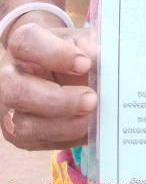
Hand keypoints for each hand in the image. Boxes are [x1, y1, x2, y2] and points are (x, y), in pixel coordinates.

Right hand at [0, 21, 97, 150]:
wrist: (58, 68)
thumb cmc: (69, 51)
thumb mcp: (81, 40)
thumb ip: (90, 45)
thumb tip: (98, 56)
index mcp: (22, 43)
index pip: (27, 42)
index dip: (56, 53)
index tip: (85, 63)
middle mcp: (8, 75)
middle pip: (17, 91)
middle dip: (58, 100)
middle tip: (92, 99)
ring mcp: (8, 107)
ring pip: (24, 125)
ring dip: (63, 125)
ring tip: (93, 117)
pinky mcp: (16, 133)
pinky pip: (36, 142)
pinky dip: (65, 137)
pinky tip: (87, 129)